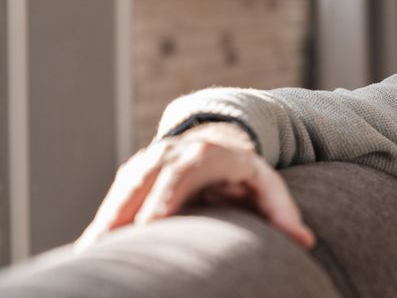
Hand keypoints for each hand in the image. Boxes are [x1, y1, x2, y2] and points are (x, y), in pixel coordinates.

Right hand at [75, 122, 314, 251]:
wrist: (217, 139)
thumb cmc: (244, 174)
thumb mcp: (266, 185)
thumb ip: (282, 211)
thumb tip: (306, 242)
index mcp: (206, 154)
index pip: (182, 174)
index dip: (165, 198)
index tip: (151, 225)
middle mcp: (172, 151)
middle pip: (143, 181)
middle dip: (125, 213)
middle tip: (110, 249)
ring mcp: (149, 160)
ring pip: (123, 190)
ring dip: (107, 222)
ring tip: (91, 257)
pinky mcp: (133, 173)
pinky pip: (114, 199)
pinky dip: (103, 223)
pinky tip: (90, 252)